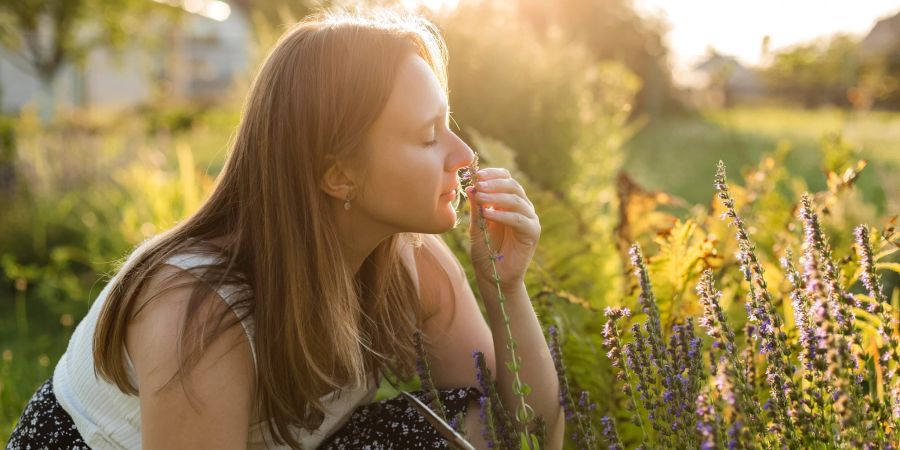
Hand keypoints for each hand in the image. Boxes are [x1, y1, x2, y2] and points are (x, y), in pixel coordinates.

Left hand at [465, 168, 539, 290]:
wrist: (493, 277)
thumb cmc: (485, 252)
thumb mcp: (476, 226)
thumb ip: (476, 208)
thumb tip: (471, 187)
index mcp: (509, 203)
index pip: (506, 179)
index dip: (493, 174)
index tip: (476, 174)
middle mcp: (522, 208)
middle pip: (513, 186)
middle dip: (494, 183)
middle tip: (478, 184)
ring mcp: (529, 219)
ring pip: (517, 200)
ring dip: (497, 197)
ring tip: (480, 198)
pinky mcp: (532, 233)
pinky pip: (519, 219)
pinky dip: (503, 215)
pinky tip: (489, 214)